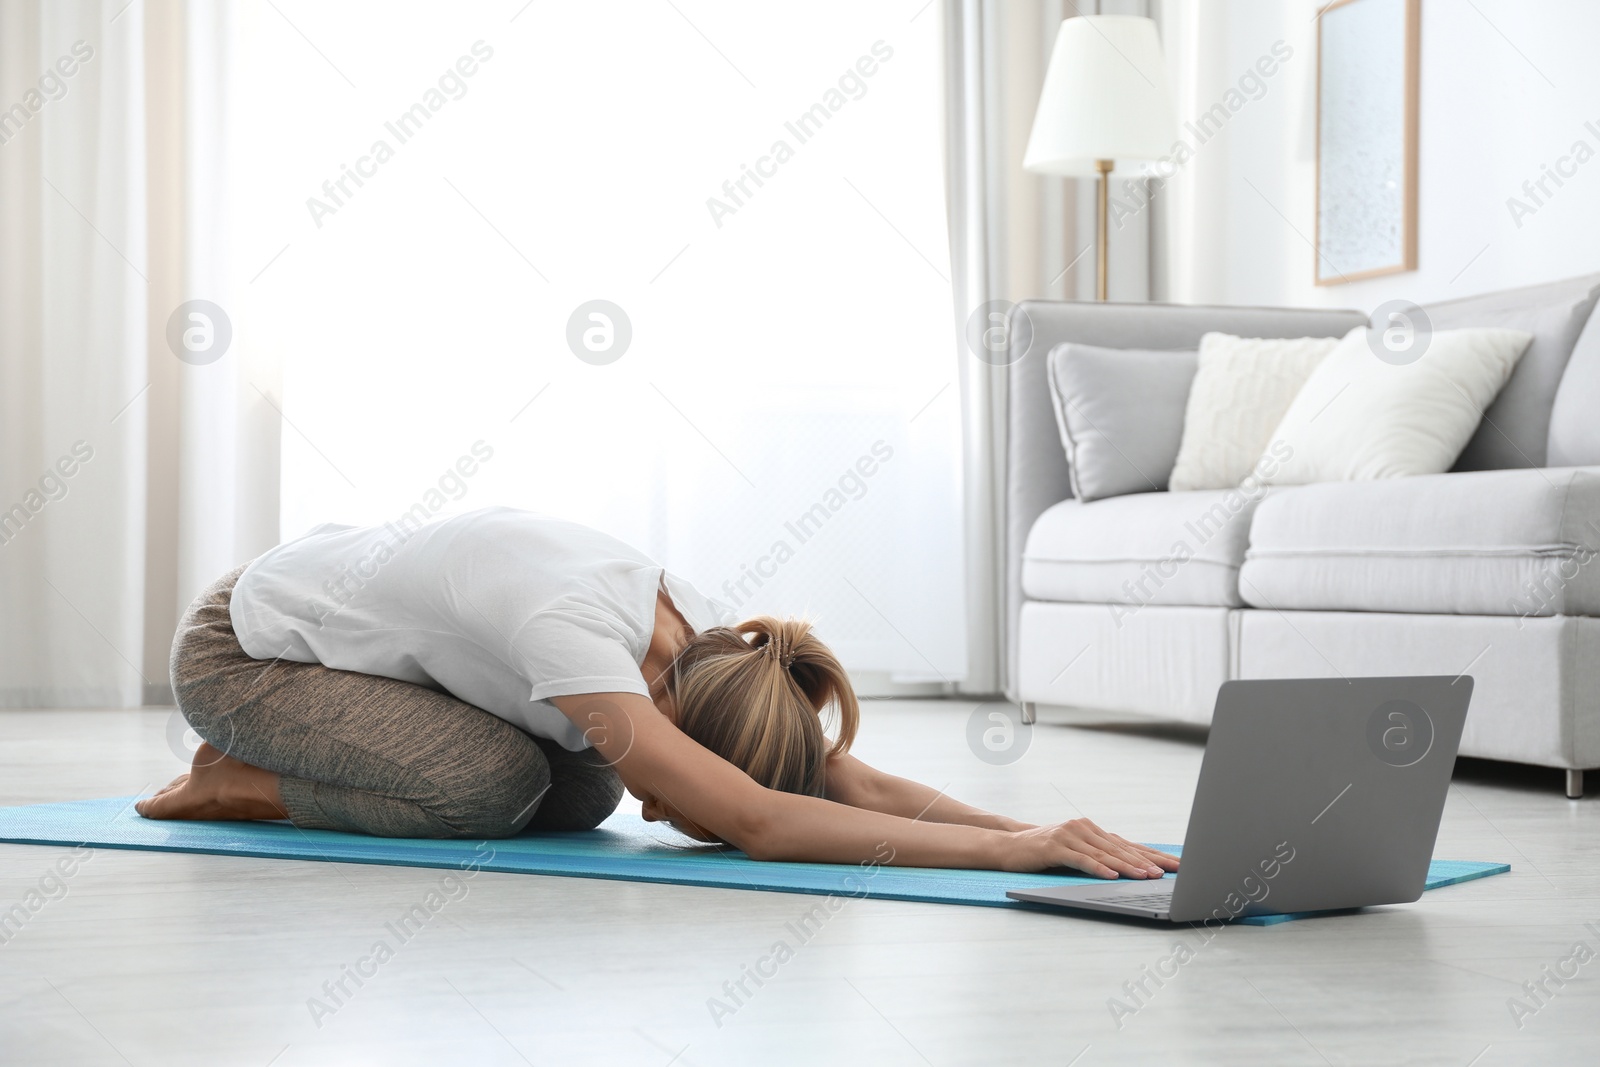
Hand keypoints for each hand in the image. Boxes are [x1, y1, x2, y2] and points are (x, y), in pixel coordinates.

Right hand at [999, 818, 1180, 877]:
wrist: (1009, 845)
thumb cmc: (1044, 851)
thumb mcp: (1074, 850)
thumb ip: (1097, 854)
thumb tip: (1129, 868)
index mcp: (1092, 829)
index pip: (1128, 844)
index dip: (1152, 854)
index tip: (1175, 865)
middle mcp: (1084, 828)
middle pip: (1121, 848)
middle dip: (1148, 861)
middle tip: (1170, 872)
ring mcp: (1069, 835)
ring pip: (1105, 854)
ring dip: (1128, 867)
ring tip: (1147, 876)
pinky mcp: (1055, 846)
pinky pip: (1081, 860)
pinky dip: (1098, 868)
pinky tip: (1112, 876)